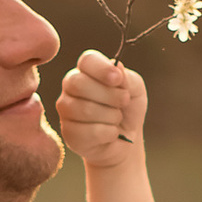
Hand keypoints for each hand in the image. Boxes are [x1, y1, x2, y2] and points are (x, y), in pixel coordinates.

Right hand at [55, 48, 149, 169]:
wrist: (127, 140)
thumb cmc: (128, 110)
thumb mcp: (135, 90)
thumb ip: (127, 78)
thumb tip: (116, 67)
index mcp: (86, 71)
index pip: (86, 60)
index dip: (102, 68)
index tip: (117, 79)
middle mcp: (71, 87)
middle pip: (79, 83)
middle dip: (109, 95)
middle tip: (124, 101)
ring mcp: (66, 111)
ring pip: (85, 109)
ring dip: (111, 116)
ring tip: (117, 118)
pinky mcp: (69, 133)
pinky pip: (89, 132)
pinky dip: (108, 133)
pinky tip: (111, 133)